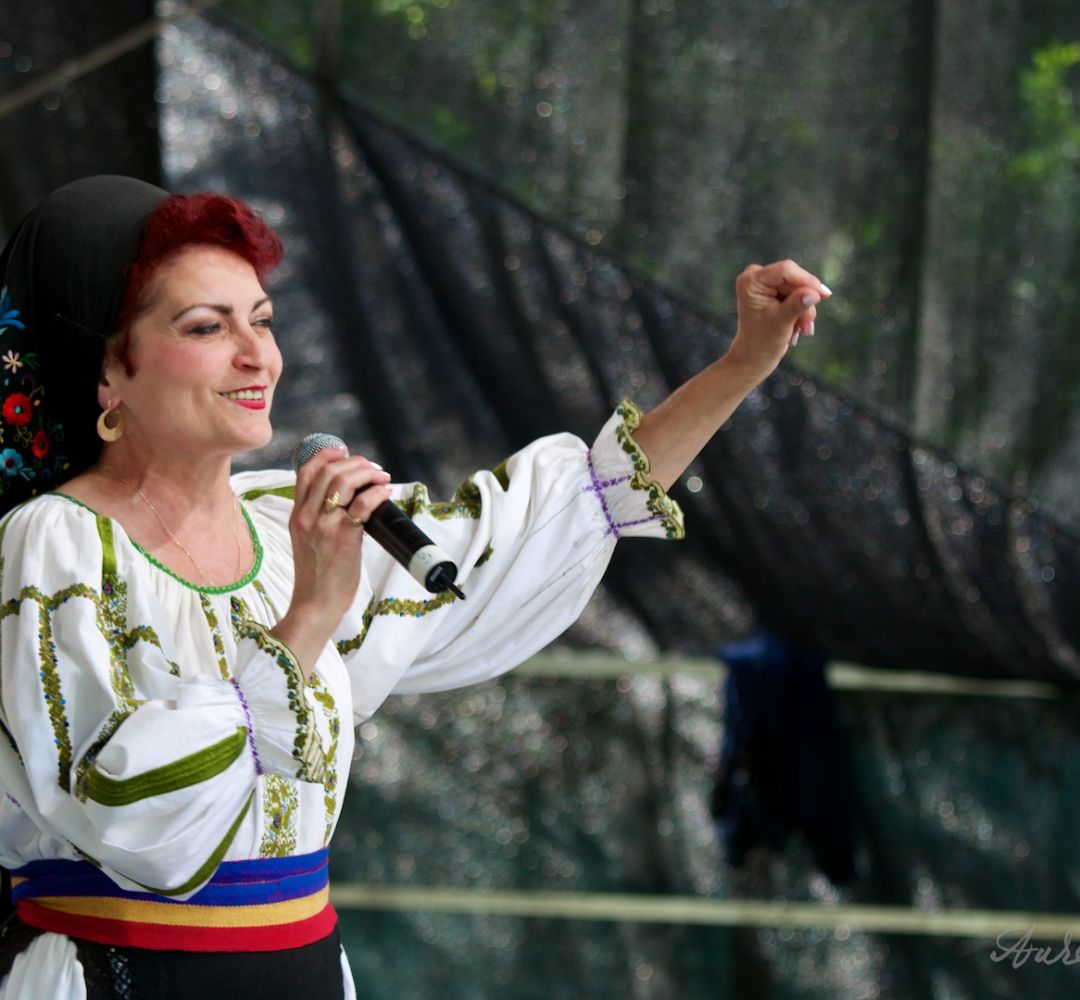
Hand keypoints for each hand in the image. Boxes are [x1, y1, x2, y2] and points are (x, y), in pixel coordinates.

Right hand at [271, 445, 391, 675]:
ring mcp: (323, 525)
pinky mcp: (343, 537)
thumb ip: (320, 518)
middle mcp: (307, 516)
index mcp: (297, 515)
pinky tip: (386, 494)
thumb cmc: (318, 576)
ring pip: (344, 481)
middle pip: (328, 471)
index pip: (305, 471)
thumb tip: (351, 498)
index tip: (346, 451)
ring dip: (368, 473)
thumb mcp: (309, 541)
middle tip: (374, 469)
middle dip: (356, 462)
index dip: (327, 454)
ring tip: (382, 477)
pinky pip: (362, 504)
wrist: (314, 605)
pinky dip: (377, 493)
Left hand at [725, 259, 830, 382]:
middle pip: (794, 279)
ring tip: (801, 330)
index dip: (807, 280)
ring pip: (799, 288)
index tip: (824, 295)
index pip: (786, 270)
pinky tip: (798, 327)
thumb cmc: (763, 342)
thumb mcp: (782, 322)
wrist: (754, 357)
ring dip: (805, 310)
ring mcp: (765, 283)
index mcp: (751, 281)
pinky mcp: (773, 290)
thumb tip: (814, 293)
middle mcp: (756, 276)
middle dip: (805, 301)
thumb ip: (797, 305)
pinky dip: (801, 311)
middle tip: (808, 326)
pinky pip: (797, 293)